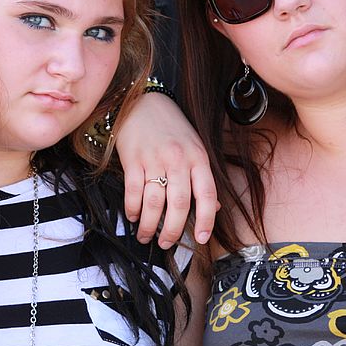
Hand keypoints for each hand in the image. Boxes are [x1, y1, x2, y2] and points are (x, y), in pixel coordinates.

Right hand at [115, 92, 217, 246]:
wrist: (142, 102)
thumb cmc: (171, 128)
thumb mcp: (195, 147)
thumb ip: (202, 176)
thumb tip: (213, 207)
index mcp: (198, 157)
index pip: (206, 194)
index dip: (206, 220)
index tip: (202, 238)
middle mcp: (178, 160)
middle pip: (179, 205)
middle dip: (173, 231)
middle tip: (167, 243)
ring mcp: (154, 160)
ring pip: (154, 204)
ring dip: (149, 226)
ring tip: (146, 236)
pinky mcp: (132, 160)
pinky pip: (133, 193)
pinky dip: (133, 210)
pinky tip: (134, 216)